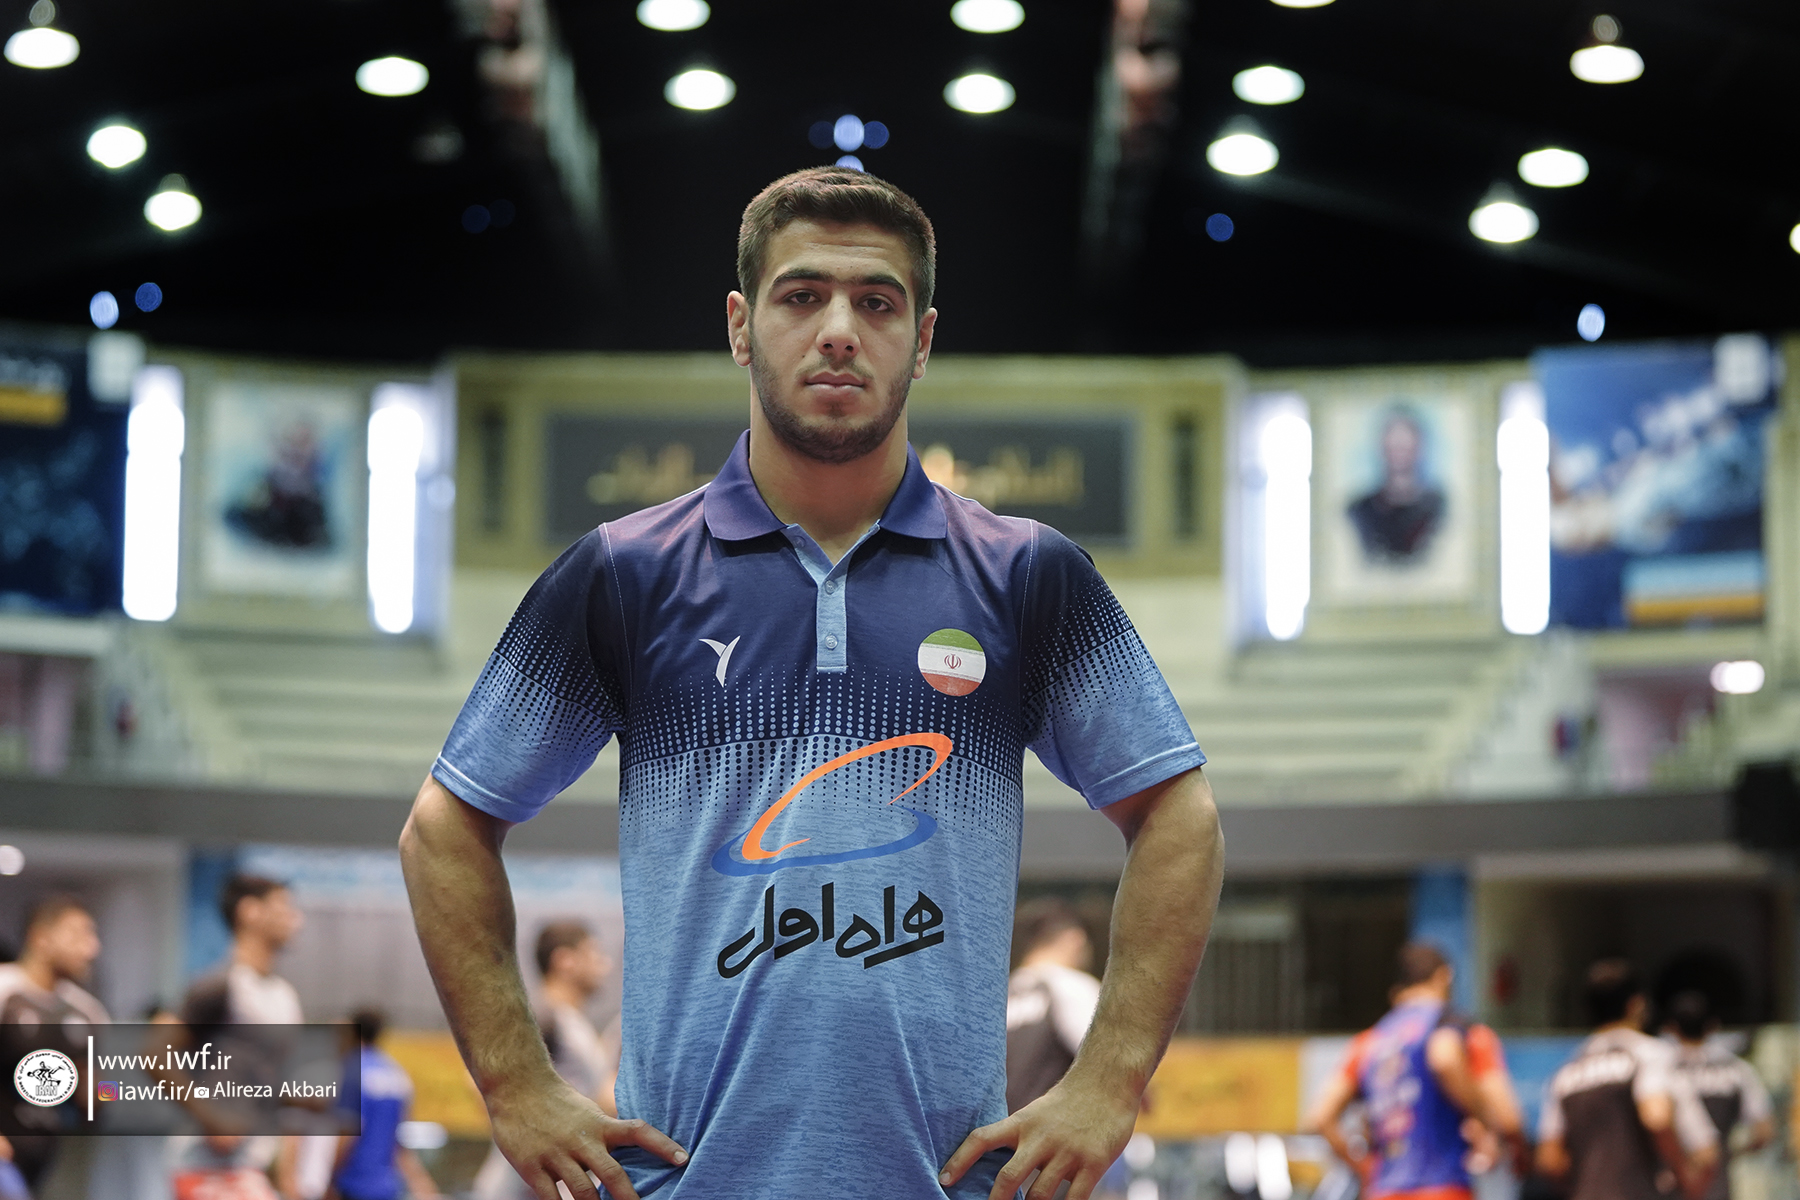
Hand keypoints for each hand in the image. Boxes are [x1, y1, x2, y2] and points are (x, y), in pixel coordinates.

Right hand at [487, 1074, 686, 1199]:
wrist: (518, 1085)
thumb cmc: (558, 1103)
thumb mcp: (589, 1113)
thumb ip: (607, 1136)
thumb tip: (632, 1158)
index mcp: (600, 1124)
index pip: (638, 1132)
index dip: (662, 1145)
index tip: (683, 1159)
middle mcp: (582, 1139)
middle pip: (612, 1173)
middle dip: (629, 1198)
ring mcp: (557, 1154)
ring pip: (583, 1192)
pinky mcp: (532, 1167)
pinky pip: (551, 1198)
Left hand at [939, 1074, 1136, 1199]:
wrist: (1107, 1081)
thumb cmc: (1067, 1103)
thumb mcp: (1035, 1114)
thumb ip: (1018, 1140)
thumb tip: (996, 1173)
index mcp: (1022, 1123)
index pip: (981, 1139)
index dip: (959, 1160)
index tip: (943, 1180)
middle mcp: (1041, 1138)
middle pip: (1008, 1177)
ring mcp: (1067, 1152)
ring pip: (1039, 1196)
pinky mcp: (1094, 1163)